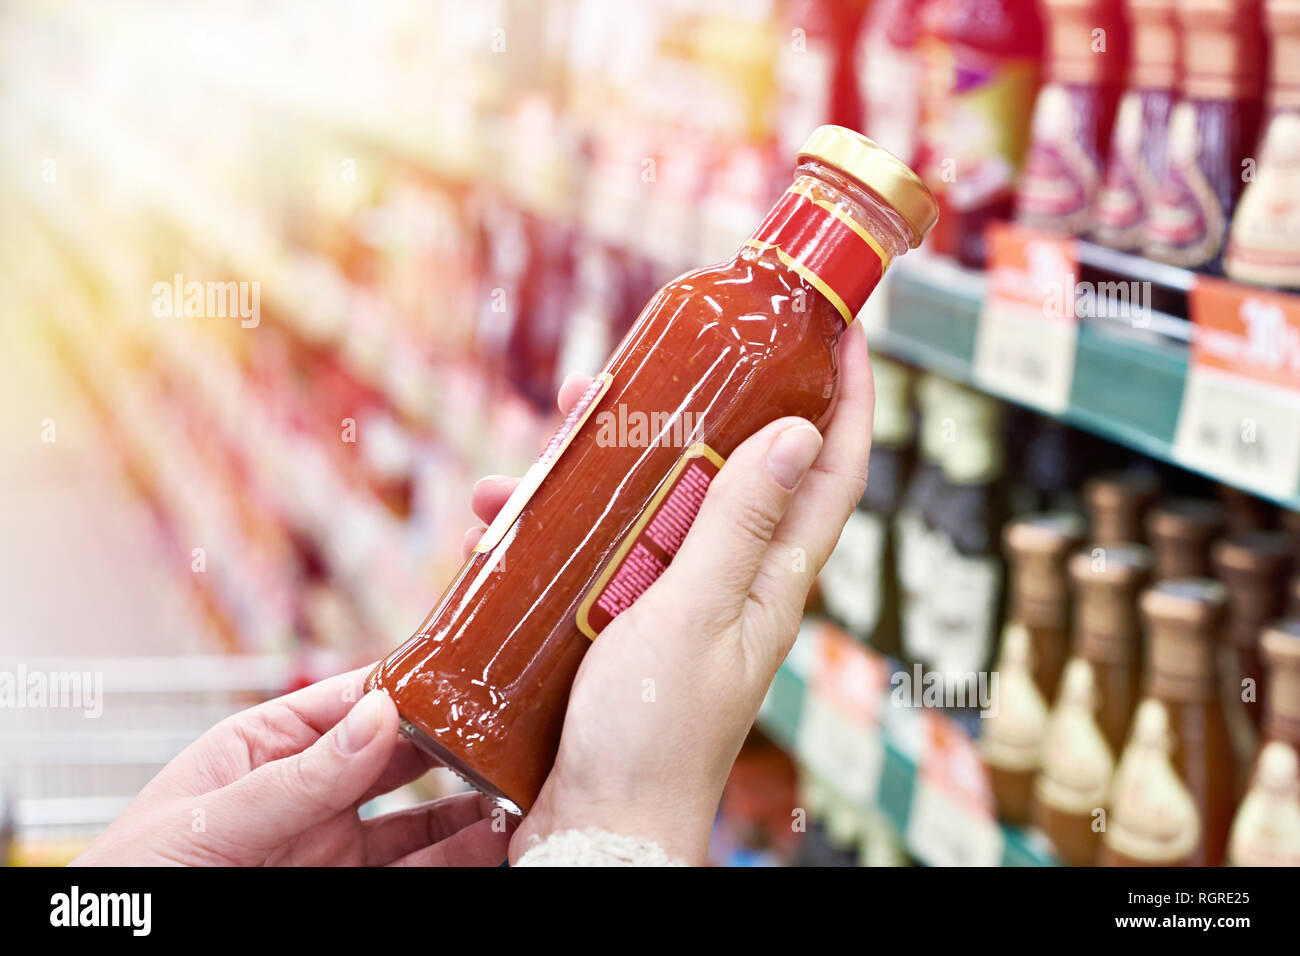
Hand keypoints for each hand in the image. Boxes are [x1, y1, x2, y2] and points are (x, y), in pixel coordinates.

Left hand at [73, 668, 514, 865]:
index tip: (461, 674)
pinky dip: (458, 853)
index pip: (348, 701)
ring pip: (420, 816)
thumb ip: (300, 775)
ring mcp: (332, 845)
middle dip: (453, 741)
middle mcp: (309, 791)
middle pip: (398, 754)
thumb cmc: (128, 882)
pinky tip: (490, 839)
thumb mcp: (208, 819)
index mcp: (264, 747)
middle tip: (505, 729)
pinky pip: (416, 869)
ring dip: (469, 802)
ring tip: (513, 789)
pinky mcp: (350, 891)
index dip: (405, 686)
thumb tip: (379, 715)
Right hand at [465, 324, 875, 864]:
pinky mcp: (624, 620)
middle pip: (730, 469)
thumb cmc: (652, 736)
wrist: (593, 827)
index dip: (847, 400)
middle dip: (692, 406)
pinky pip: (599, 548)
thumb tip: (801, 431)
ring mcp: (677, 600)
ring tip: (549, 433)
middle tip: (637, 366)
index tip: (839, 331)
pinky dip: (556, 525)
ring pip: (652, 501)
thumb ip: (739, 523)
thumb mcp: (694, 613)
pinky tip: (500, 517)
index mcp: (773, 579)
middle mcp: (733, 582)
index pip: (833, 474)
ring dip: (604, 460)